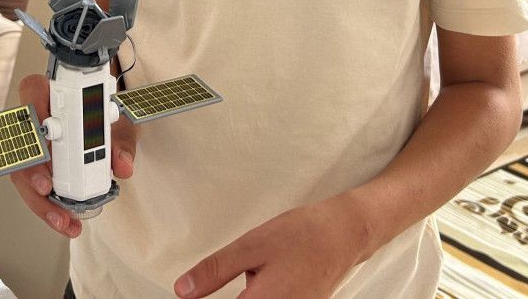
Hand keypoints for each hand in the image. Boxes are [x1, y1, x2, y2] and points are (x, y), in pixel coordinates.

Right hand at [8, 73, 139, 238]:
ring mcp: (33, 145)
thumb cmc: (106, 116)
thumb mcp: (120, 125)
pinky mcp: (37, 168)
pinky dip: (47, 207)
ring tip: (61, 220)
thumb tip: (122, 166)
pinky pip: (33, 187)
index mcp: (52, 93)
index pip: (32, 91)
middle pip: (22, 142)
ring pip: (22, 171)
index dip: (36, 116)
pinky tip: (63, 221)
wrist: (107, 123)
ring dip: (39, 200)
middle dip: (31, 171)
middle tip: (47, 190)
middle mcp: (36, 118)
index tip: (47, 139)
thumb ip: (122, 143)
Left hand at [173, 197, 367, 297]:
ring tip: (261, 273)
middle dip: (233, 296)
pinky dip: (265, 294)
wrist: (344, 233)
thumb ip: (215, 271)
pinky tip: (273, 278)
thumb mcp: (251, 246)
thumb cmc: (303, 236)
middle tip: (232, 279)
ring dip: (250, 296)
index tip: (192, 297)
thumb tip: (183, 291)